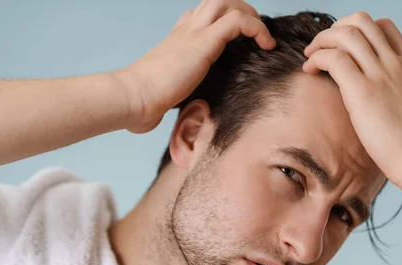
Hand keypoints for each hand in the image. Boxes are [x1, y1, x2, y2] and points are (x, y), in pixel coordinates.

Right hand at [113, 0, 275, 133]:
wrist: (133, 97)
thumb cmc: (142, 102)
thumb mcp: (163, 96)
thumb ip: (171, 98)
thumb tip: (170, 115)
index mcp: (175, 41)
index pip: (198, 17)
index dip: (221, 22)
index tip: (238, 41)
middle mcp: (185, 31)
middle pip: (216, 2)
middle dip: (240, 11)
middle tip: (255, 34)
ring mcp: (194, 33)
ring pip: (227, 2)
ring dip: (250, 14)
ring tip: (263, 36)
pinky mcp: (204, 42)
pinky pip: (238, 21)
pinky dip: (258, 28)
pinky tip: (267, 46)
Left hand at [303, 12, 401, 190]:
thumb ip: (396, 96)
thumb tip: (379, 104)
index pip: (383, 26)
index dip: (356, 31)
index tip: (342, 49)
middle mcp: (397, 63)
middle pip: (361, 21)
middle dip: (334, 29)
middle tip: (321, 50)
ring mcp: (382, 74)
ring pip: (346, 33)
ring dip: (321, 41)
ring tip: (310, 58)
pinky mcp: (364, 91)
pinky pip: (334, 57)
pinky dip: (317, 58)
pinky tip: (310, 71)